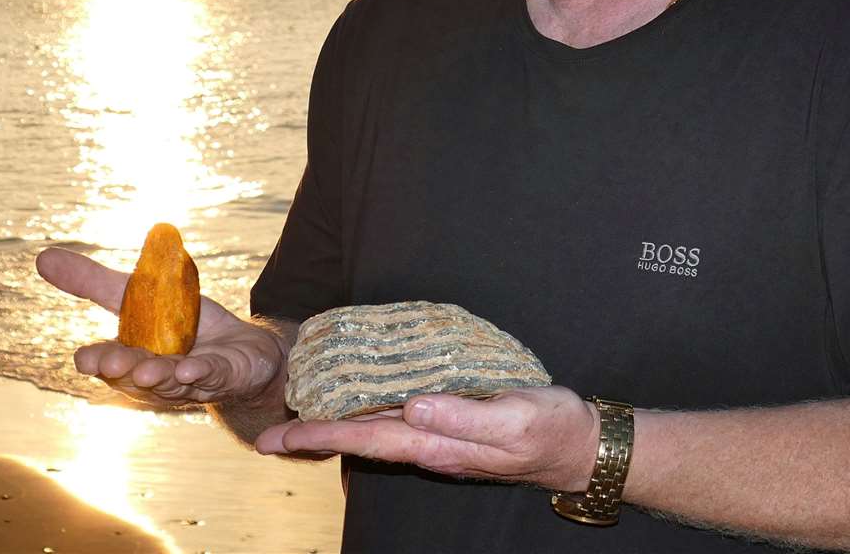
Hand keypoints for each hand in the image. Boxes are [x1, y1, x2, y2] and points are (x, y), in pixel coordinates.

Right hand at [35, 246, 284, 408]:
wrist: (241, 348)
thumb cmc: (182, 326)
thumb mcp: (140, 295)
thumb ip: (94, 283)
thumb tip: (41, 257)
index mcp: (132, 359)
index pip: (108, 363)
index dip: (97, 361)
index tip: (86, 358)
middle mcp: (155, 378)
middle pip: (136, 376)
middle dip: (125, 370)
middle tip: (113, 363)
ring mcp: (190, 381)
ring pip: (171, 381)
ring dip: (160, 377)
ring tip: (151, 371)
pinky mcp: (224, 375)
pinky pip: (212, 377)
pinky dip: (202, 375)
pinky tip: (192, 371)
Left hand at [255, 387, 599, 491]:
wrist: (579, 446)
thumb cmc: (550, 429)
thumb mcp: (513, 418)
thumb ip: (464, 415)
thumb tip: (414, 404)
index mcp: (439, 442)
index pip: (368, 439)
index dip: (322, 436)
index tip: (280, 436)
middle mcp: (432, 444)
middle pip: (362, 440)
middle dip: (316, 437)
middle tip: (270, 435)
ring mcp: (441, 440)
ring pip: (378, 432)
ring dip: (338, 428)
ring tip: (301, 419)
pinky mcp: (452, 428)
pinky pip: (399, 423)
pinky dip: (370, 417)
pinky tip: (361, 407)